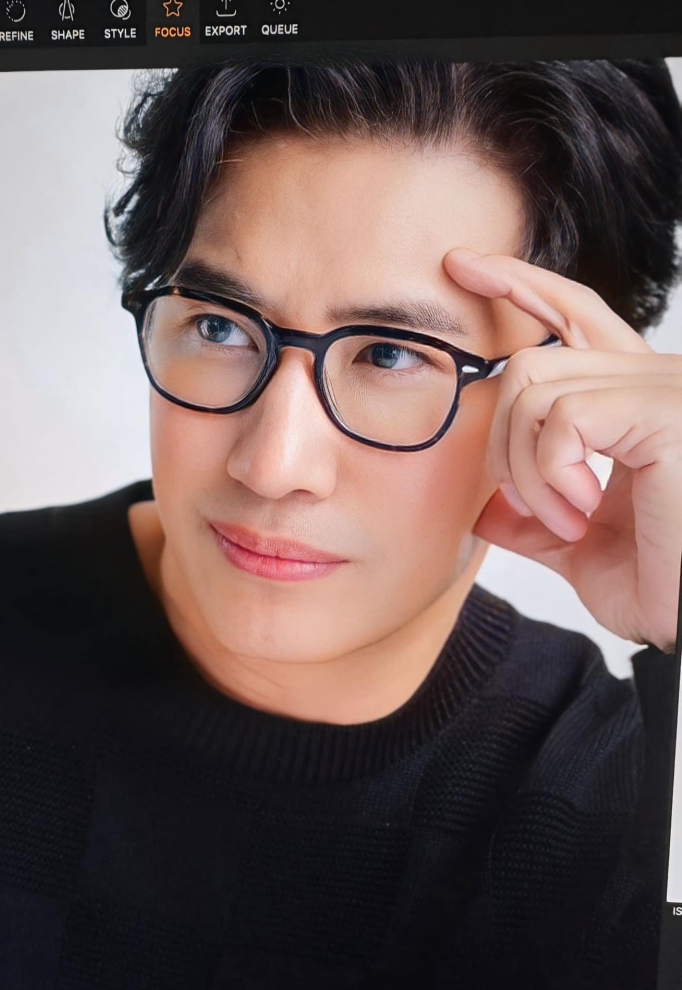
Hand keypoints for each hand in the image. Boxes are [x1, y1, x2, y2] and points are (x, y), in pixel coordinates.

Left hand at [444, 248, 681, 653]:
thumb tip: (486, 508)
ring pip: (534, 386)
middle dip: (503, 440)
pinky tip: (582, 510)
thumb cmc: (666, 584)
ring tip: (569, 519)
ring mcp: (662, 389)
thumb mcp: (583, 552)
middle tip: (536, 507)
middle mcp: (653, 381)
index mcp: (634, 402)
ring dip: (529, 470)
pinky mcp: (664, 411)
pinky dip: (551, 473)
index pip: (573, 317)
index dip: (520, 285)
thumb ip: (536, 519)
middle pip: (532, 358)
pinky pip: (562, 417)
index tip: (466, 266)